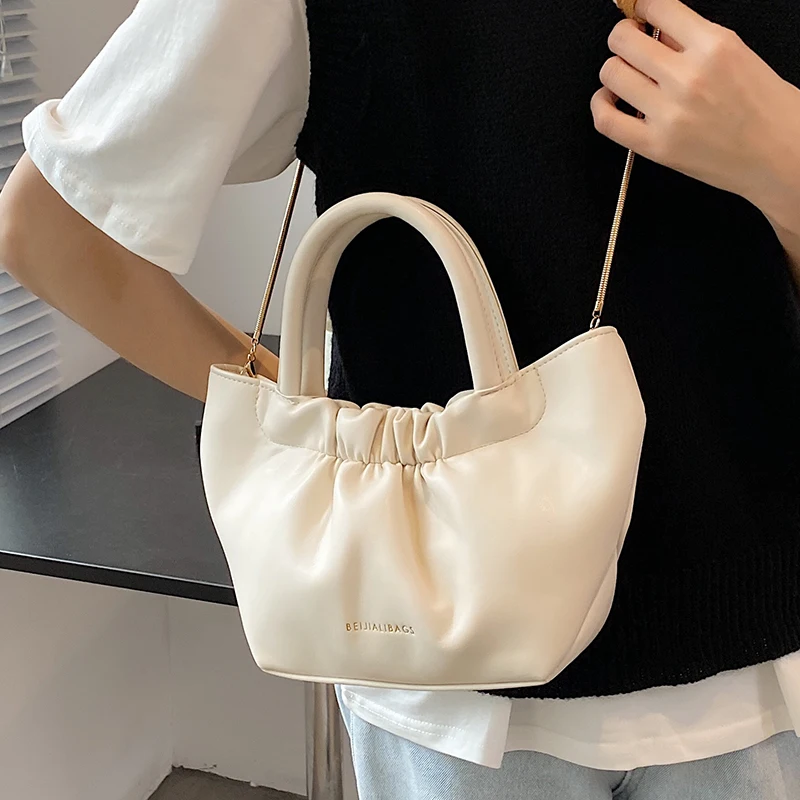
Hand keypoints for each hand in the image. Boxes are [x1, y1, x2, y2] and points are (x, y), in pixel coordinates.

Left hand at [592, 0, 799, 218]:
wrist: (779, 155)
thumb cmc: (764, 107)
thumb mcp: (737, 55)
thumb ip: (693, 41)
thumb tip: (655, 32)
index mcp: (714, 45)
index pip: (658, 6)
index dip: (642, 7)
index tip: (640, 14)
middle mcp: (688, 77)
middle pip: (624, 40)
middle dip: (623, 37)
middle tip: (629, 44)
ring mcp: (668, 113)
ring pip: (611, 74)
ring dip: (613, 70)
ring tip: (624, 75)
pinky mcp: (655, 146)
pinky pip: (606, 120)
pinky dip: (600, 105)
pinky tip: (609, 100)